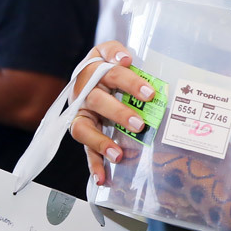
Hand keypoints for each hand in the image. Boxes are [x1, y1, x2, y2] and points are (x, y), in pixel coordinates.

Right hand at [67, 41, 155, 185]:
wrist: (86, 75)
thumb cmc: (104, 65)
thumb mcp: (107, 52)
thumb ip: (115, 51)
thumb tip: (125, 59)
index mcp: (92, 71)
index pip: (111, 74)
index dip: (129, 82)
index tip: (149, 93)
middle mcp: (83, 93)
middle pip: (97, 101)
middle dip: (118, 113)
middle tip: (139, 124)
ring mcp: (80, 114)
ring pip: (84, 129)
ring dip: (101, 142)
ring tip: (118, 155)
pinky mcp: (83, 132)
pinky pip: (86, 150)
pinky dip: (93, 165)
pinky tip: (102, 178)